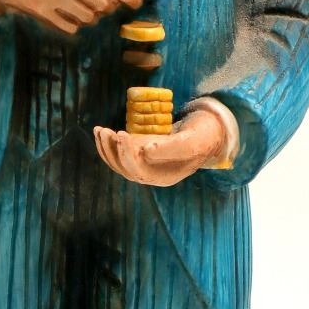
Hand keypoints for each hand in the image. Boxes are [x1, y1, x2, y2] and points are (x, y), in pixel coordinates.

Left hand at [94, 107, 227, 185]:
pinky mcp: (140, 154)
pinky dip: (109, 145)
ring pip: (119, 163)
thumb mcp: (192, 141)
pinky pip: (119, 155)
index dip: (127, 155)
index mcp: (165, 177)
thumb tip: (146, 151)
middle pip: (126, 169)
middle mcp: (153, 175)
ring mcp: (145, 165)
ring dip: (106, 148)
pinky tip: (102, 132)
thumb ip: (173, 148)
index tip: (122, 135)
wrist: (207, 132)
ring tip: (100, 130)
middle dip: (113, 151)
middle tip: (106, 131)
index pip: (140, 171)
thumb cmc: (202, 136)